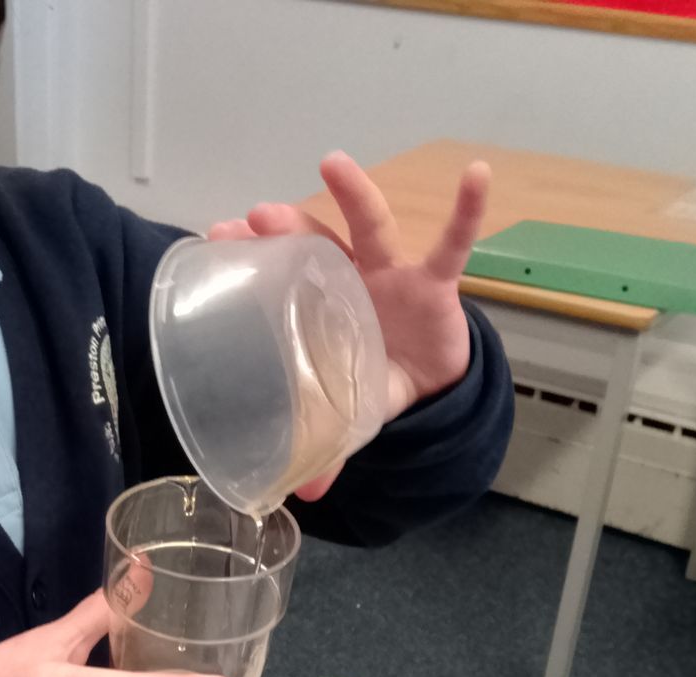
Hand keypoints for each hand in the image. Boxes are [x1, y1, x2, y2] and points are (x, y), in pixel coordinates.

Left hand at [209, 151, 489, 500]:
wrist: (431, 384)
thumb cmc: (375, 381)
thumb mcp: (348, 414)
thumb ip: (327, 446)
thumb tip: (302, 493)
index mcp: (317, 309)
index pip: (279, 274)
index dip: (252, 255)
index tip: (218, 235)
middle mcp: (348, 280)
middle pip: (315, 244)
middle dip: (287, 227)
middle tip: (257, 216)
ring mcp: (392, 274)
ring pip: (371, 227)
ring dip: (354, 194)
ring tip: (334, 163)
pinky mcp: (436, 283)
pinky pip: (454, 241)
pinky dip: (467, 210)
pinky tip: (477, 176)